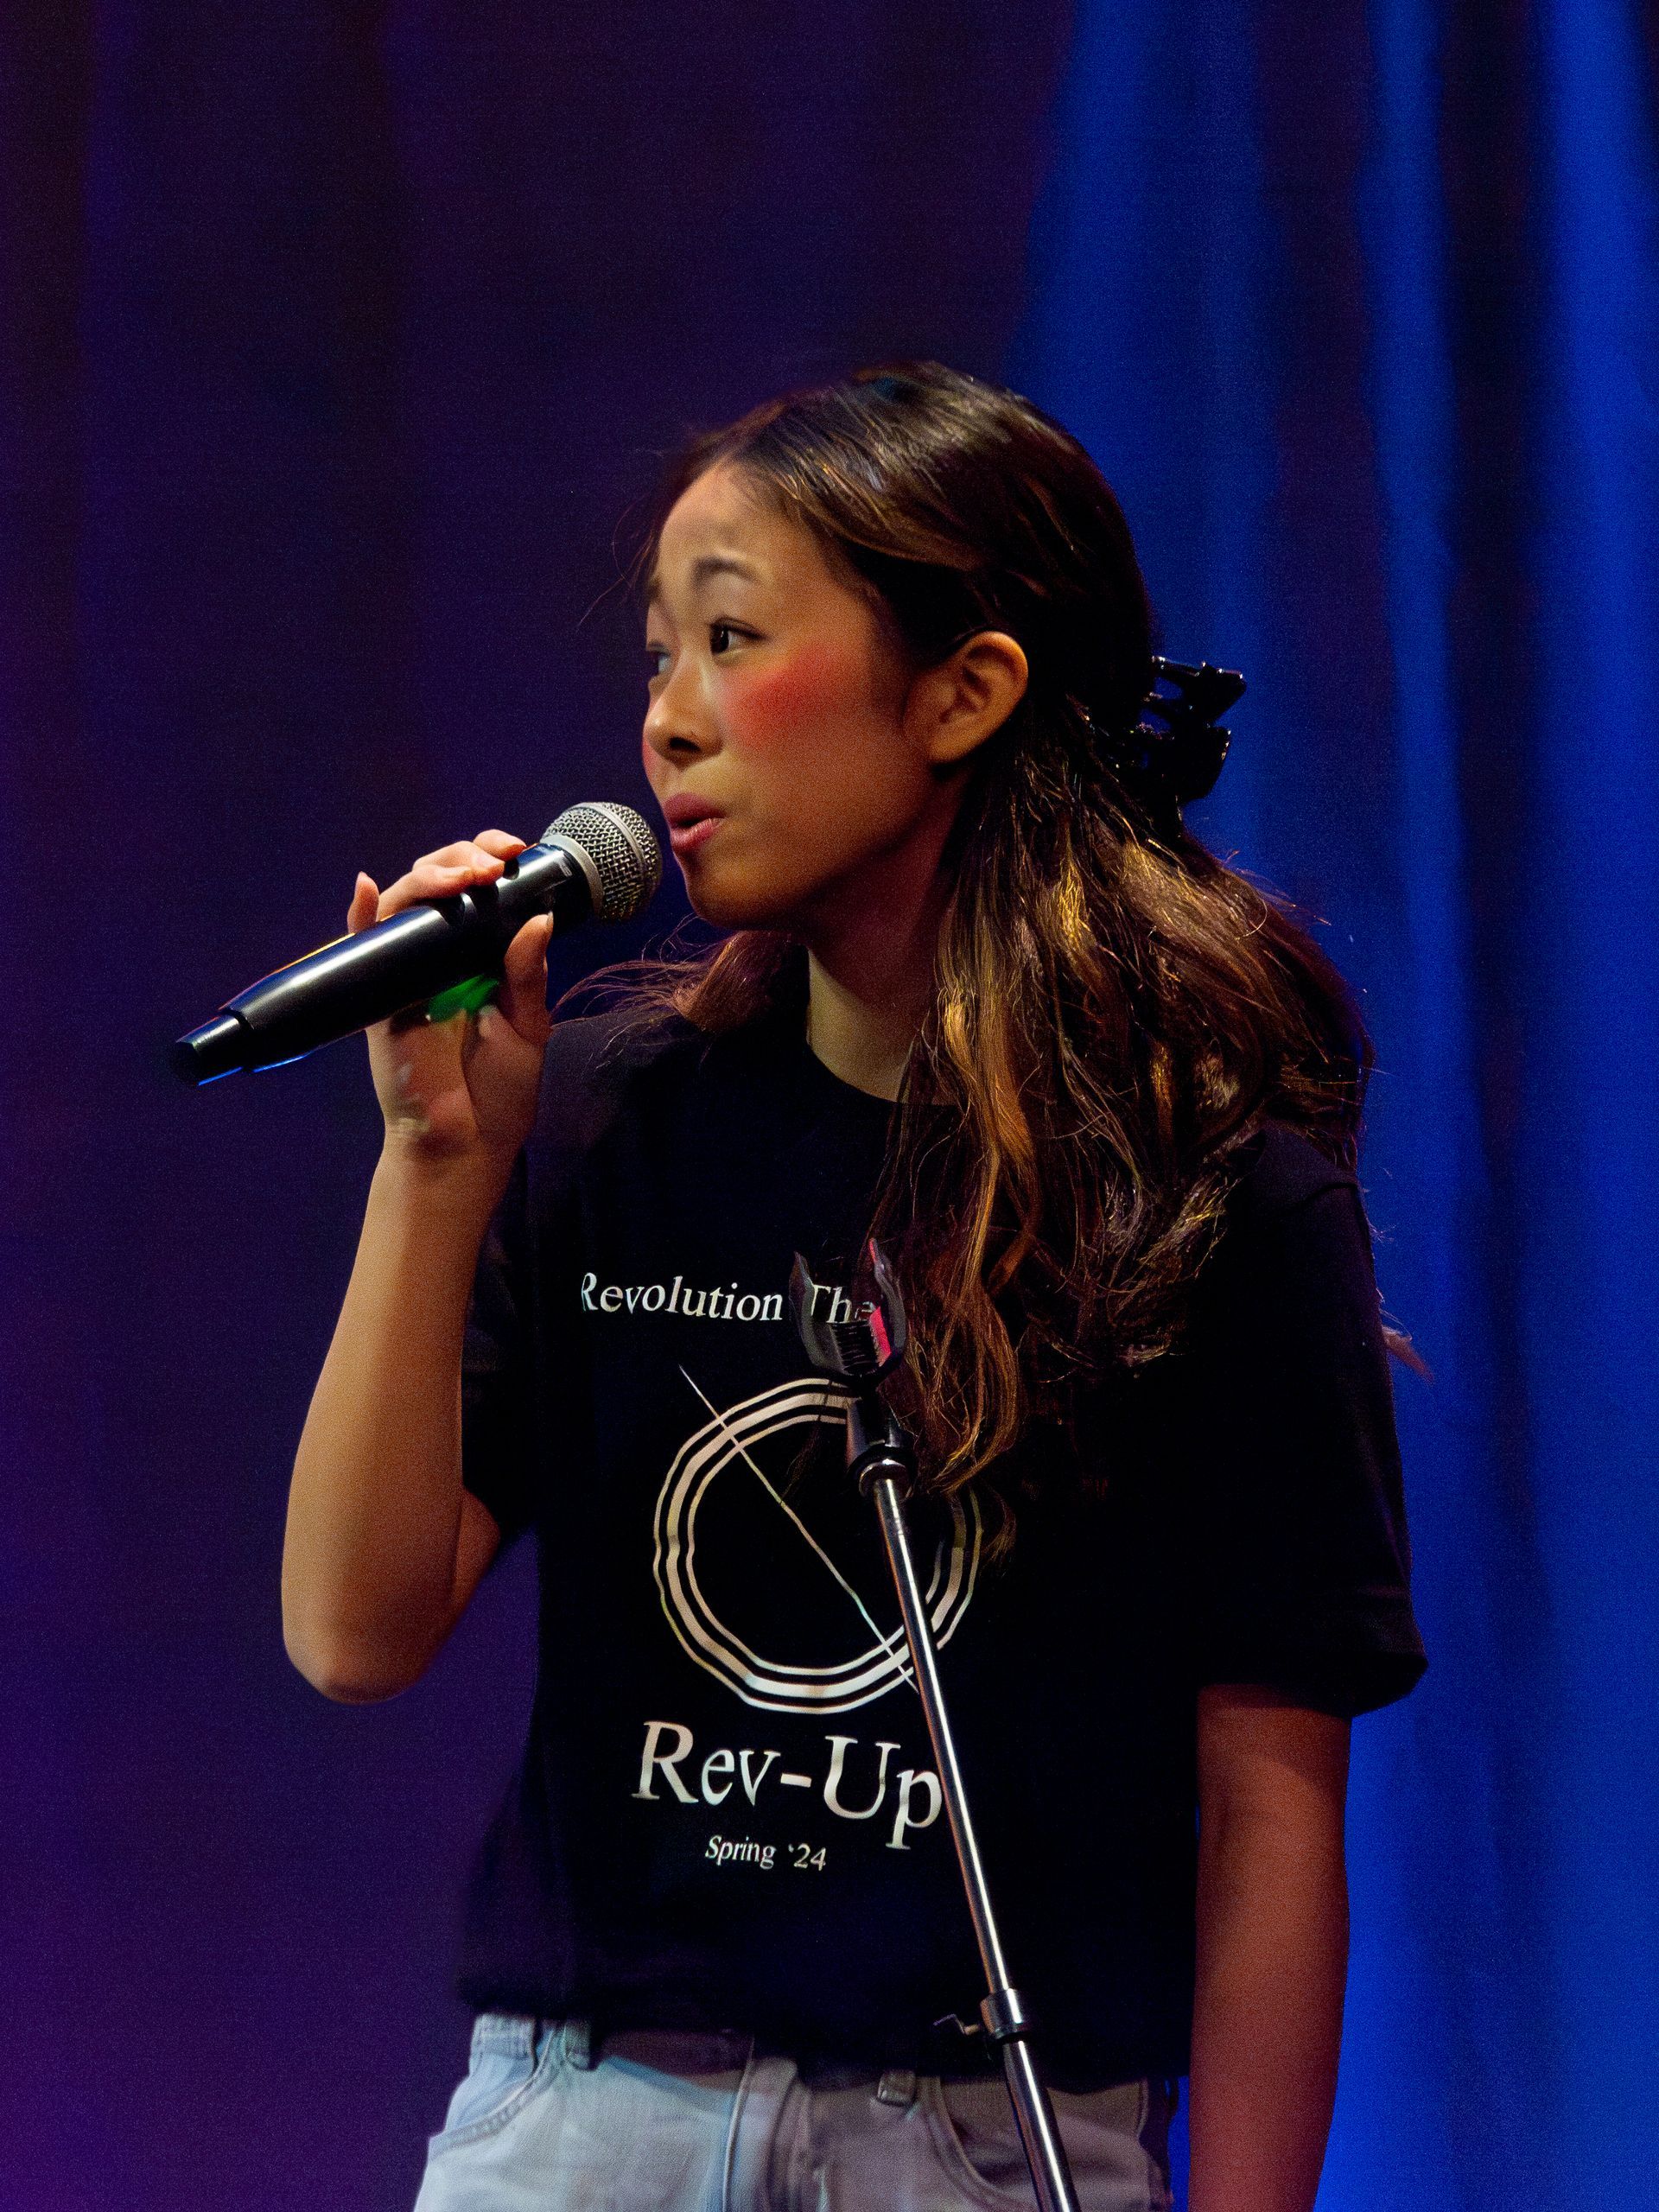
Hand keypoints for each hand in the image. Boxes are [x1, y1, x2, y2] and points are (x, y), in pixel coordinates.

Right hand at [349, 830, 552, 1179]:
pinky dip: (360, 915)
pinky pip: (362, 949)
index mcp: (480, 955)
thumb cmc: (498, 1090)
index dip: (489, 859)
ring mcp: (406, 973)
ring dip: (427, 877)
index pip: (477, 889)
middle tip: (490, 865)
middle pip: (438, 883)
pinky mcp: (379, 998)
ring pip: (403, 904)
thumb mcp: (528, 1025)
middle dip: (462, 858)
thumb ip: (529, 972)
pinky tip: (367, 887)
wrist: (465, 1144)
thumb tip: (538, 918)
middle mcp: (441, 955)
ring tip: (459, 876)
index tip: (515, 851)